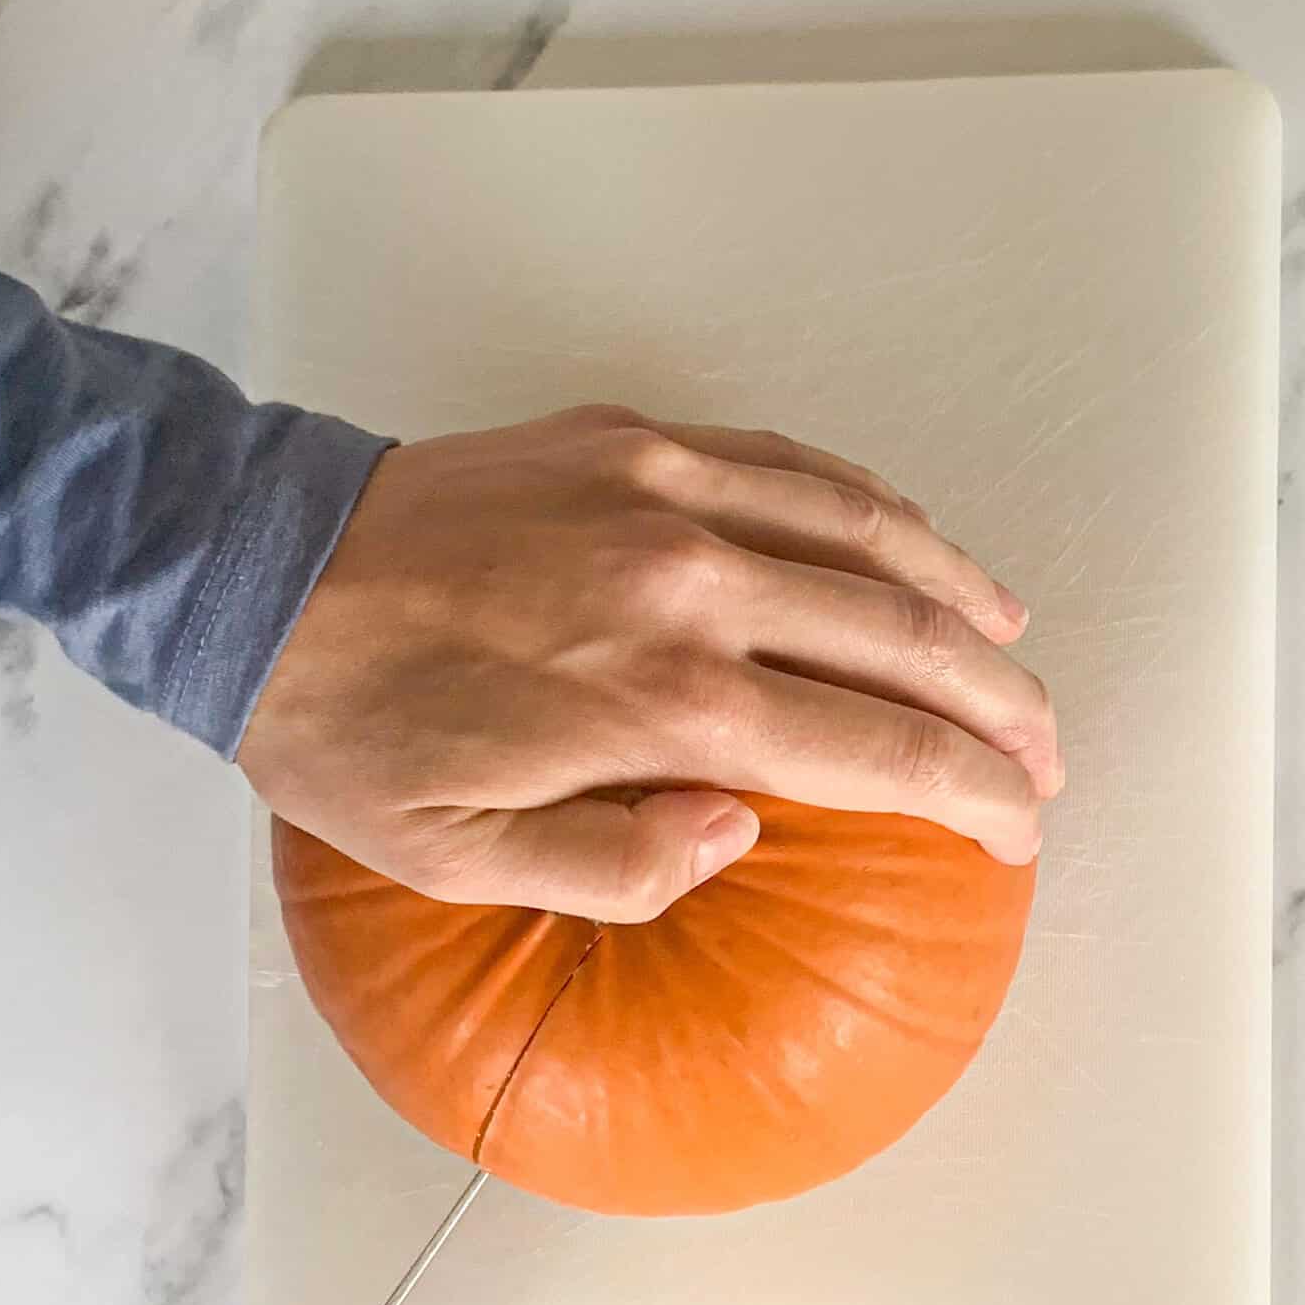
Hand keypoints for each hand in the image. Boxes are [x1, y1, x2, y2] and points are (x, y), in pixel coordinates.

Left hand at [240, 404, 1060, 920]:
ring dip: (963, 594)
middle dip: (1001, 702)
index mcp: (661, 703)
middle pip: (905, 638)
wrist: (259, 573)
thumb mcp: (456, 854)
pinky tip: (909, 539)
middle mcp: (691, 585)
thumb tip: (744, 835)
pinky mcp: (635, 439)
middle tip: (1045, 751)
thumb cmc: (352, 732)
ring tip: (1014, 645)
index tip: (1019, 824)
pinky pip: (792, 464)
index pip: (876, 748)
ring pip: (872, 534)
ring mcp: (668, 494)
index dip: (973, 790)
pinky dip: (873, 506)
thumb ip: (615, 864)